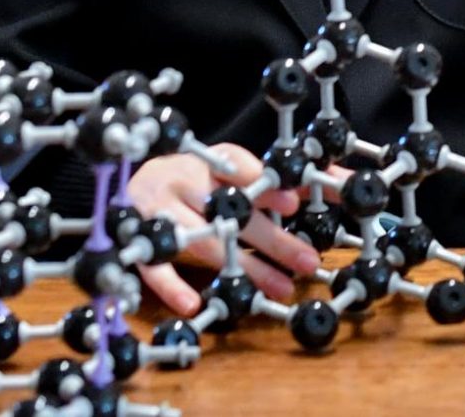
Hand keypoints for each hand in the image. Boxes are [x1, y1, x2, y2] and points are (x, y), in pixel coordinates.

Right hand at [124, 143, 320, 315]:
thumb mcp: (228, 170)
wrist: (123, 181)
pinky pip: (152, 266)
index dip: (264, 184)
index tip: (293, 202)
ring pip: (199, 240)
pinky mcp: (134, 239)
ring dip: (239, 267)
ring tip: (276, 288)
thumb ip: (276, 181)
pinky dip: (171, 285)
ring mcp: (155, 211)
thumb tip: (342, 181)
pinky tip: (193, 304)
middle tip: (306, 261)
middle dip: (270, 239)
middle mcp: (181, 180)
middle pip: (229, 211)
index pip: (239, 168)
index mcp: (208, 160)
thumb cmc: (191, 180)